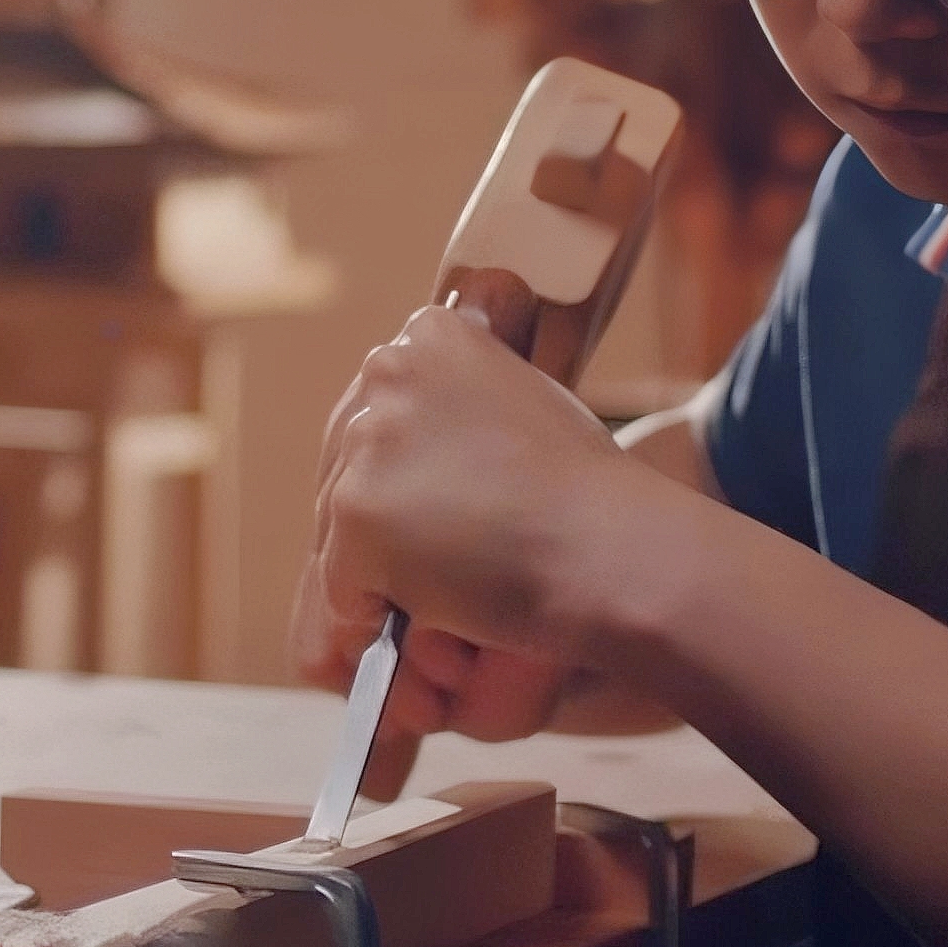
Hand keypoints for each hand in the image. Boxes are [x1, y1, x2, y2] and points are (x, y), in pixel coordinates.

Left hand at [295, 301, 669, 722]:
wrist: (608, 550)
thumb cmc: (584, 493)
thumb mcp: (521, 401)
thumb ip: (459, 402)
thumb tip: (414, 437)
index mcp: (431, 334)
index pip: (376, 407)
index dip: (403, 464)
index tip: (445, 495)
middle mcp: (389, 371)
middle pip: (346, 462)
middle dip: (383, 512)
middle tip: (444, 550)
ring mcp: (368, 443)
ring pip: (339, 524)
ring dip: (382, 564)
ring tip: (448, 584)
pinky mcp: (355, 513)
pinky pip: (340, 582)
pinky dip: (375, 610)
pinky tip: (432, 612)